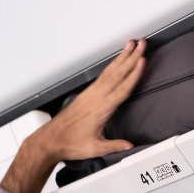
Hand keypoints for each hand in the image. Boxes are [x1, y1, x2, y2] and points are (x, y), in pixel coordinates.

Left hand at [32, 39, 146, 161]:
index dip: (134, 74)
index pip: (122, 88)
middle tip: (142, 44)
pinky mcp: (86, 93)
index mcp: (102, 108)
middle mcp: (97, 97)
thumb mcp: (95, 148)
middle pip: (118, 73)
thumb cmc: (70, 143)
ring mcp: (91, 93)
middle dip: (131, 57)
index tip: (142, 61)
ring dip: (122, 57)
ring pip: (110, 71)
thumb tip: (129, 146)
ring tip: (131, 45)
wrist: (51, 140)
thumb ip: (114, 146)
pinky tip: (116, 61)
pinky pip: (103, 75)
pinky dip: (112, 65)